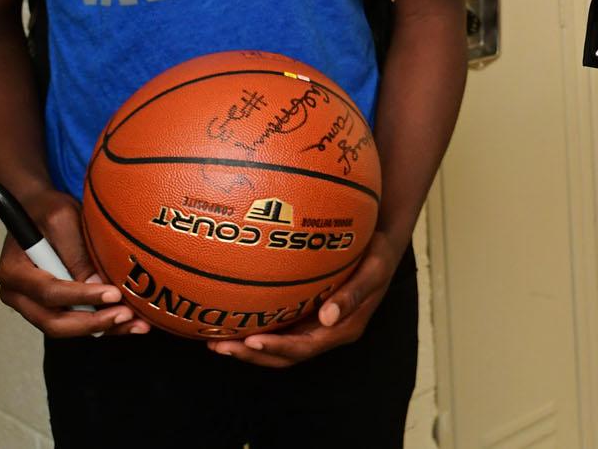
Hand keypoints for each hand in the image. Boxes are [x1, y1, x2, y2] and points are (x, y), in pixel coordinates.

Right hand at [0, 187, 148, 336]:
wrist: (36, 210)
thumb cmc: (47, 210)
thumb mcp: (62, 220)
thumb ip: (75, 253)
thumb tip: (96, 284)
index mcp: (13, 272)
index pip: (49, 293)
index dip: (82, 297)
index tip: (113, 294)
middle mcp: (17, 294)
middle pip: (53, 321)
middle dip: (92, 323)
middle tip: (126, 315)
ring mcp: (32, 304)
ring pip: (66, 327)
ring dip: (102, 328)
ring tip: (136, 324)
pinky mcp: (50, 306)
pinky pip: (75, 322)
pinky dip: (101, 324)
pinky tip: (129, 322)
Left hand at [206, 230, 399, 366]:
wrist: (382, 243)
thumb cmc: (379, 252)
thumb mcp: (375, 268)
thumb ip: (354, 293)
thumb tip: (328, 317)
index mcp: (343, 328)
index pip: (305, 348)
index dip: (277, 348)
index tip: (252, 340)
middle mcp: (325, 332)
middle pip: (284, 354)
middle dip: (251, 353)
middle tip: (220, 345)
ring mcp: (314, 324)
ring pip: (278, 344)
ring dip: (247, 346)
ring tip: (215, 340)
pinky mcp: (306, 312)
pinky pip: (278, 325)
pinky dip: (255, 326)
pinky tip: (232, 316)